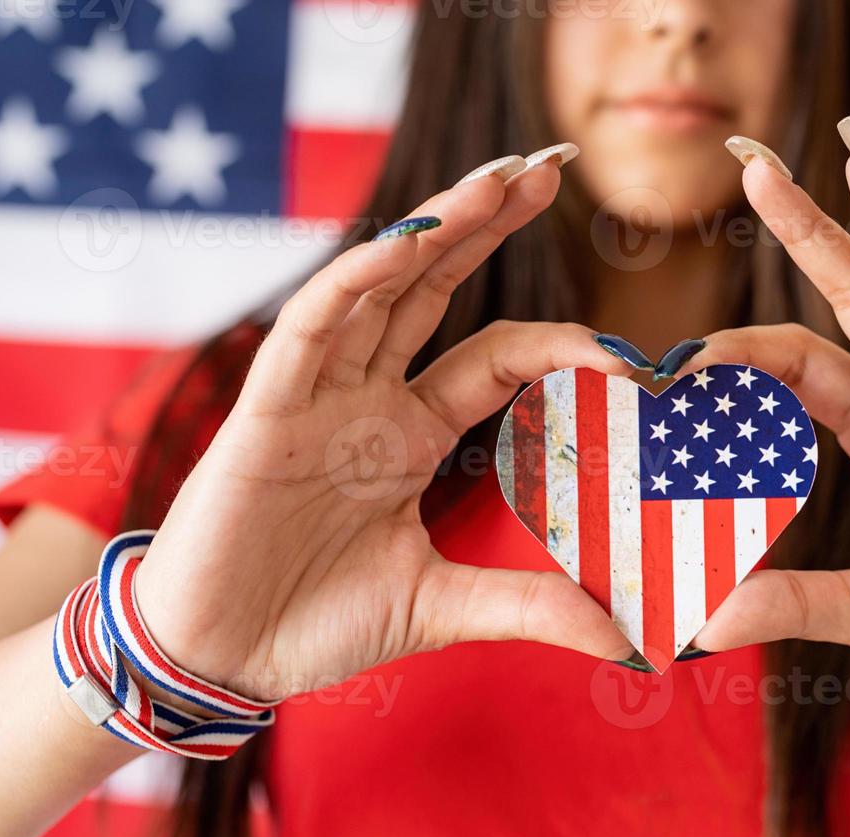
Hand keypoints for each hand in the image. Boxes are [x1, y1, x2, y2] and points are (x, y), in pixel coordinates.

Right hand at [133, 163, 635, 700]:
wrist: (221, 659)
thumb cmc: (315, 623)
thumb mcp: (440, 606)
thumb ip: (526, 605)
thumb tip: (621, 637)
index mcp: (411, 434)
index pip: (496, 359)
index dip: (558, 345)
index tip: (628, 356)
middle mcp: (368, 399)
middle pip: (436, 288)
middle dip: (488, 224)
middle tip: (550, 164)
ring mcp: (316, 396)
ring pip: (380, 287)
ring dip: (435, 228)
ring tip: (498, 176)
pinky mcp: (264, 410)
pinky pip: (310, 328)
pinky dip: (354, 283)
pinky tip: (405, 244)